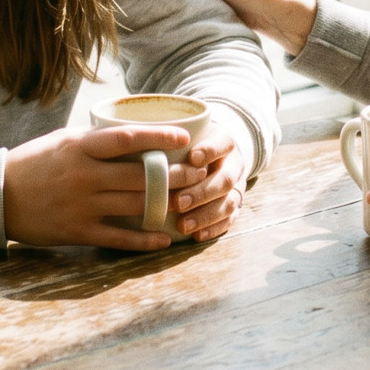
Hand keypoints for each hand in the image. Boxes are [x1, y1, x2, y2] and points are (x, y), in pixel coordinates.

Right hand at [3, 125, 208, 249]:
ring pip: (135, 204)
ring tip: (189, 202)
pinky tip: (163, 239)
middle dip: (175, 175)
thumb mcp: (62, 141)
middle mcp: (84, 175)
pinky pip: (118, 237)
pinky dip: (144, 240)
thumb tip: (133, 135)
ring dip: (166, 204)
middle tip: (198, 173)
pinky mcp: (78, 231)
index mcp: (80, 148)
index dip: (160, 137)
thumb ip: (95, 141)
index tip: (185, 138)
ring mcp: (82, 205)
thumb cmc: (33, 163)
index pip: (128, 138)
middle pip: (140, 175)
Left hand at [171, 121, 247, 242]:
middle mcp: (233, 165)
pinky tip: (197, 236)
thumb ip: (168, 135)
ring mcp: (236, 188)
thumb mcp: (187, 134)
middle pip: (225, 179)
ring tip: (183, 225)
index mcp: (224, 142)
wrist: (216, 156)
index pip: (223, 143)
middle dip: (202, 192)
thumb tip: (133, 135)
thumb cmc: (191, 143)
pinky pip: (229, 221)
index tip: (192, 158)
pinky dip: (213, 229)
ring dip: (205, 215)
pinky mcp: (233, 207)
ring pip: (228, 203)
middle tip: (179, 202)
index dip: (210, 151)